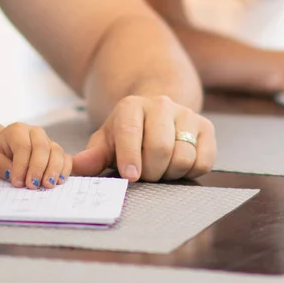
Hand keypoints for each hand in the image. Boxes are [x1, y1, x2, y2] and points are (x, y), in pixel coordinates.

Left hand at [0, 122, 72, 189]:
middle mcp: (35, 132)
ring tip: (47, 185)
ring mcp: (48, 140)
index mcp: (17, 130)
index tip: (17, 182)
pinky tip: (58, 181)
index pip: (23, 146)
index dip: (21, 166)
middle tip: (32, 185)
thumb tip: (17, 175)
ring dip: (54, 170)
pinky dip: (65, 169)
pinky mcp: (56, 151)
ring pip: (57, 151)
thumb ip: (1, 165)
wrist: (4, 147)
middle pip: (42, 147)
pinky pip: (65, 158)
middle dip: (38, 168)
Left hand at [69, 95, 216, 181]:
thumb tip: (76, 166)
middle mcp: (161, 105)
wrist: (157, 114)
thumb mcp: (106, 142)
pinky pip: (204, 161)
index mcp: (131, 106)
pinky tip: (178, 166)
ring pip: (183, 156)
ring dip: (170, 173)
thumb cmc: (127, 135)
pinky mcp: (207, 127)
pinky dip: (191, 171)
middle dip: (151, 171)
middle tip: (145, 176)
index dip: (130, 157)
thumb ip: (93, 156)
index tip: (131, 177)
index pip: (131, 131)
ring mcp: (187, 114)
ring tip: (160, 169)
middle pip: (160, 148)